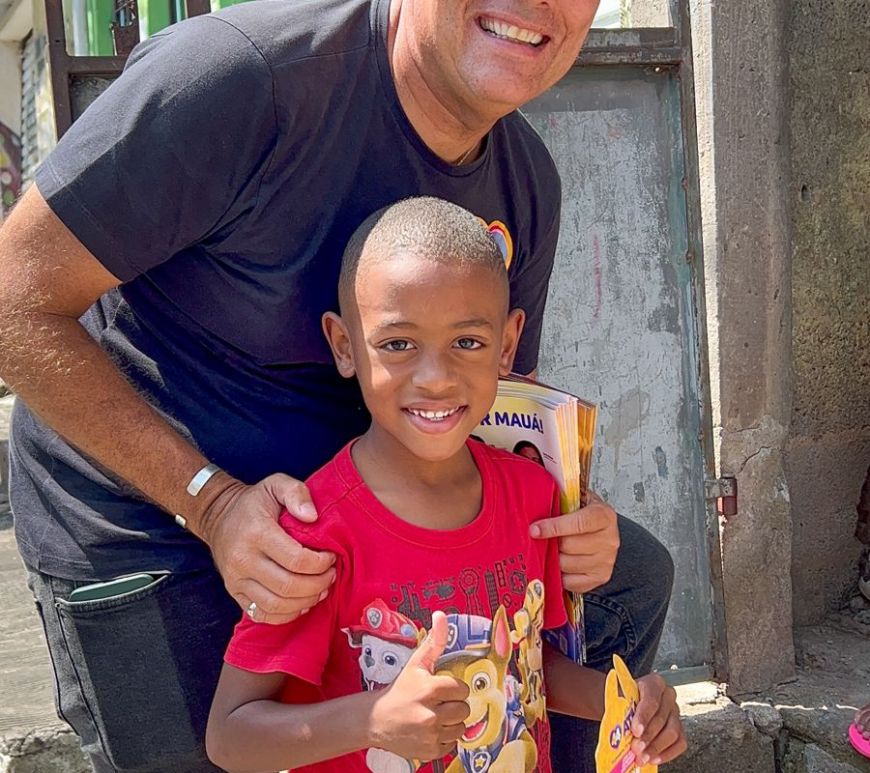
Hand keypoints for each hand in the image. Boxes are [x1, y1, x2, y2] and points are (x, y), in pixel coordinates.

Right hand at [199, 473, 336, 624]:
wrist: (218, 515)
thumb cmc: (254, 502)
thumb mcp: (275, 484)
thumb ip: (297, 493)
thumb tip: (312, 516)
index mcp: (256, 533)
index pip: (296, 559)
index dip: (320, 563)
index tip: (331, 557)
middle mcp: (243, 560)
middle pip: (288, 586)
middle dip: (317, 584)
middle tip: (330, 576)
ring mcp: (236, 580)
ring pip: (277, 605)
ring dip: (306, 602)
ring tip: (320, 589)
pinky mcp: (234, 593)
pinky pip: (262, 614)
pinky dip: (286, 615)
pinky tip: (302, 603)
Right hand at [369, 611, 469, 761]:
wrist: (377, 720)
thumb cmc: (401, 689)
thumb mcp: (417, 663)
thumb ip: (435, 640)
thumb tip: (442, 615)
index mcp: (429, 689)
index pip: (461, 690)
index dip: (453, 689)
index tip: (442, 689)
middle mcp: (430, 714)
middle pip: (464, 709)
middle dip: (453, 705)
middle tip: (438, 703)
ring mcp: (429, 735)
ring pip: (460, 728)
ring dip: (451, 723)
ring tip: (435, 716)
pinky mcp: (429, 751)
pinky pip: (452, 744)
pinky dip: (444, 738)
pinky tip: (431, 730)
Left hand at [529, 491, 619, 591]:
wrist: (601, 529)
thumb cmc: (584, 513)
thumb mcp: (575, 498)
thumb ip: (559, 498)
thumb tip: (535, 499)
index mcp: (605, 516)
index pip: (579, 523)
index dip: (554, 527)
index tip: (534, 529)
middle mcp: (610, 540)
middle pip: (569, 546)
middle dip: (550, 542)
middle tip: (541, 538)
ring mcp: (607, 561)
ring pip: (567, 564)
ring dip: (553, 558)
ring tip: (551, 549)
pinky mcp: (600, 577)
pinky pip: (571, 582)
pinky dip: (560, 574)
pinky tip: (559, 562)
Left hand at [629, 674, 685, 764]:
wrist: (629, 702)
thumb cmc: (624, 700)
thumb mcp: (620, 698)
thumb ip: (621, 710)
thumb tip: (618, 729)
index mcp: (654, 683)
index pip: (651, 700)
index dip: (644, 717)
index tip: (635, 731)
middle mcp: (668, 695)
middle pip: (661, 718)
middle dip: (648, 736)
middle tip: (636, 749)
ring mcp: (676, 712)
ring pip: (673, 732)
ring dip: (656, 747)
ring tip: (643, 757)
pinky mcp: (680, 727)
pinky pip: (680, 743)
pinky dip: (667, 753)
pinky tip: (654, 759)